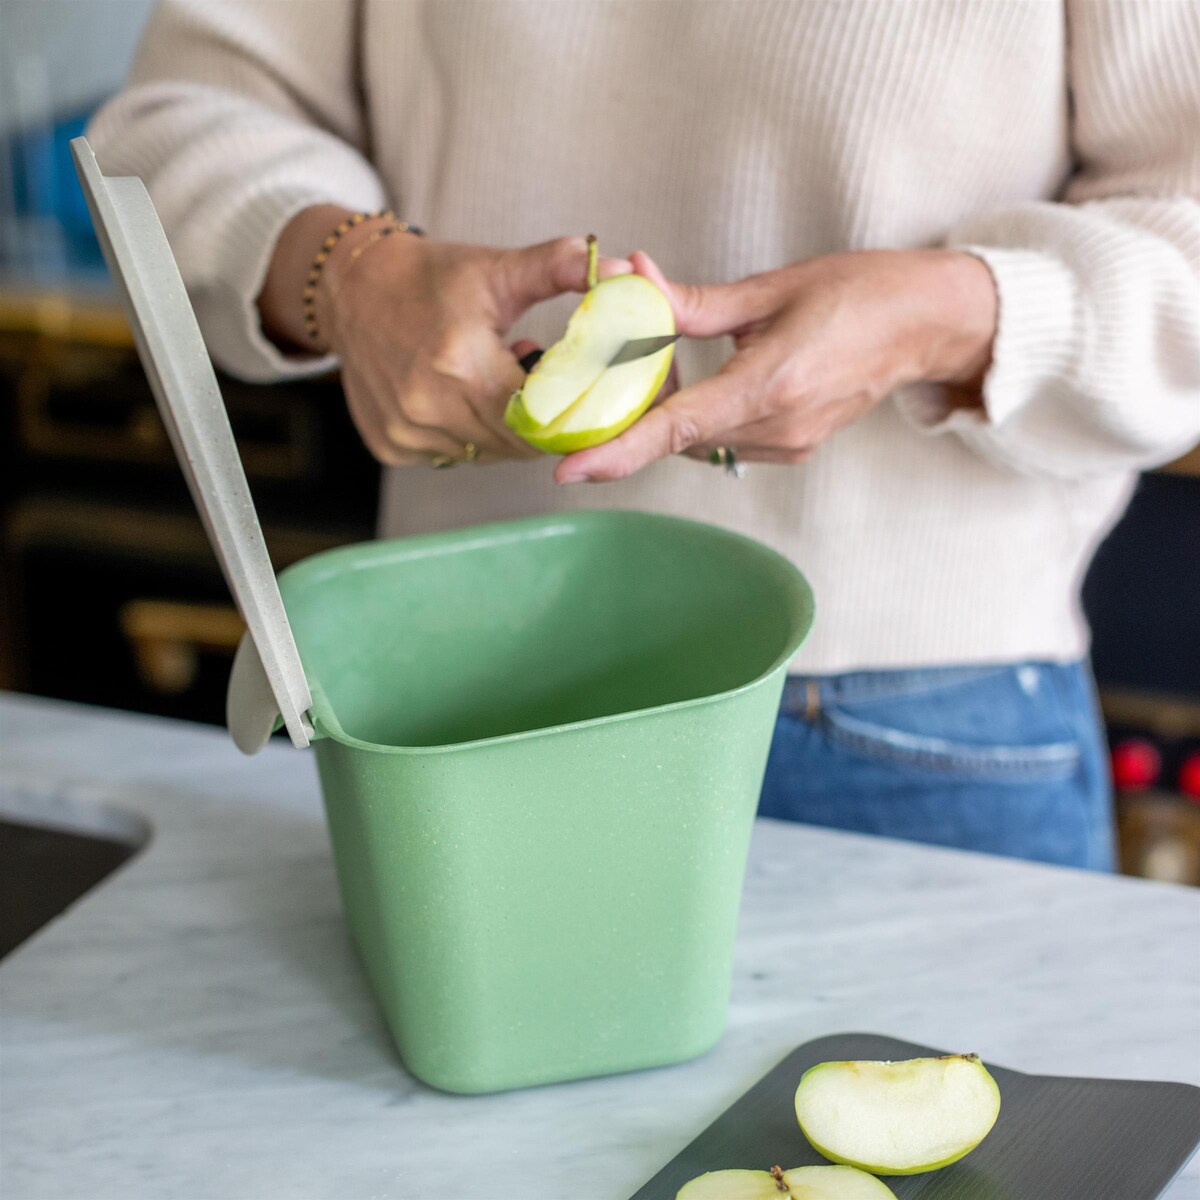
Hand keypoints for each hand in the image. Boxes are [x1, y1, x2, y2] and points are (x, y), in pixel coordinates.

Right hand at [260, 207, 627, 464]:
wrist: (351, 289)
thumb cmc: (431, 279)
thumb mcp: (499, 269)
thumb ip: (563, 269)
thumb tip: (625, 272)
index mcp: (462, 363)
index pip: (540, 417)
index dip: (568, 414)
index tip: (584, 402)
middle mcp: (429, 406)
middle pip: (516, 443)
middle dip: (541, 422)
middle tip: (543, 386)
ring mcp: (407, 431)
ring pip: (486, 454)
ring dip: (504, 430)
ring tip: (498, 382)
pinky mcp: (391, 446)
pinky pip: (453, 456)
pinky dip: (469, 436)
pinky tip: (462, 397)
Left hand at [556, 248, 996, 482]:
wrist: (928, 324)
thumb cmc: (860, 293)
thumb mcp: (771, 288)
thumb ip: (693, 302)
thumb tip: (632, 280)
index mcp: (771, 384)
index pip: (676, 427)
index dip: (617, 451)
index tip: (569, 470)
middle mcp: (778, 427)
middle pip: (678, 436)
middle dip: (634, 412)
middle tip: (606, 372)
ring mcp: (788, 445)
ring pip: (699, 441)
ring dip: (668, 413)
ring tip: (660, 365)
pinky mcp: (793, 448)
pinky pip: (725, 441)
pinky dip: (699, 419)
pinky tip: (699, 383)